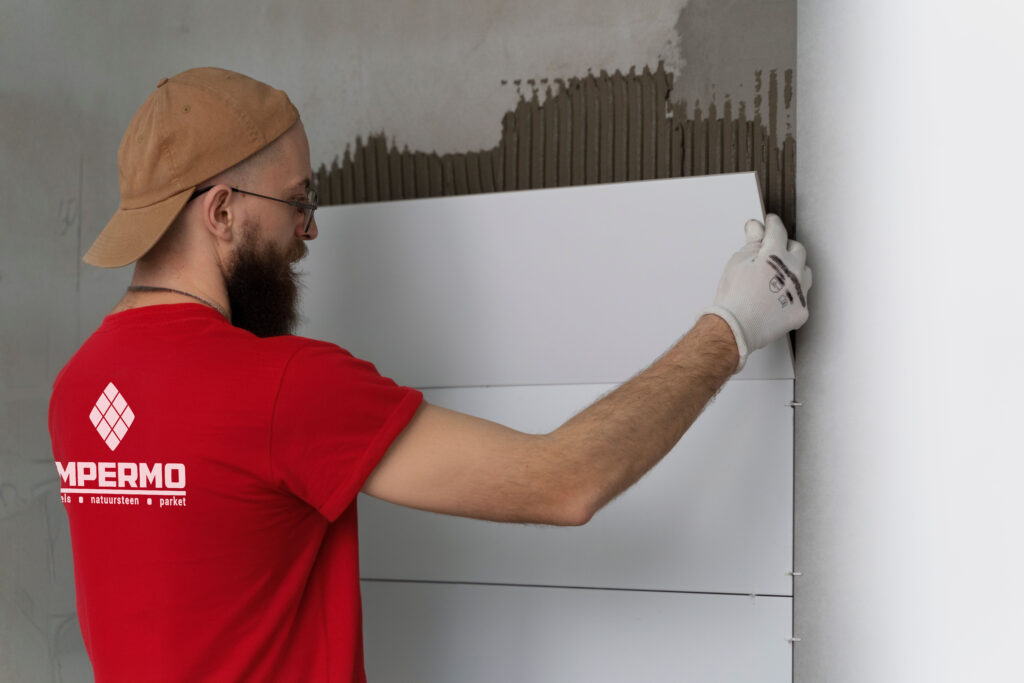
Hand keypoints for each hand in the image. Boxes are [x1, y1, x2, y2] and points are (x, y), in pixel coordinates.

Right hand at [700, 214, 812, 372]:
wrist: (735, 328)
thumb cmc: (733, 297)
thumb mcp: (738, 262)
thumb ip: (752, 243)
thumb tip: (756, 227)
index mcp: (775, 255)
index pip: (777, 231)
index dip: (772, 224)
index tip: (770, 223)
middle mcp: (792, 271)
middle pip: (797, 249)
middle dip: (786, 247)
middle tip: (772, 253)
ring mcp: (799, 292)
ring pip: (804, 273)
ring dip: (794, 270)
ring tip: (779, 277)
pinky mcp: (801, 311)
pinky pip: (802, 297)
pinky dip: (792, 295)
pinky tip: (779, 299)